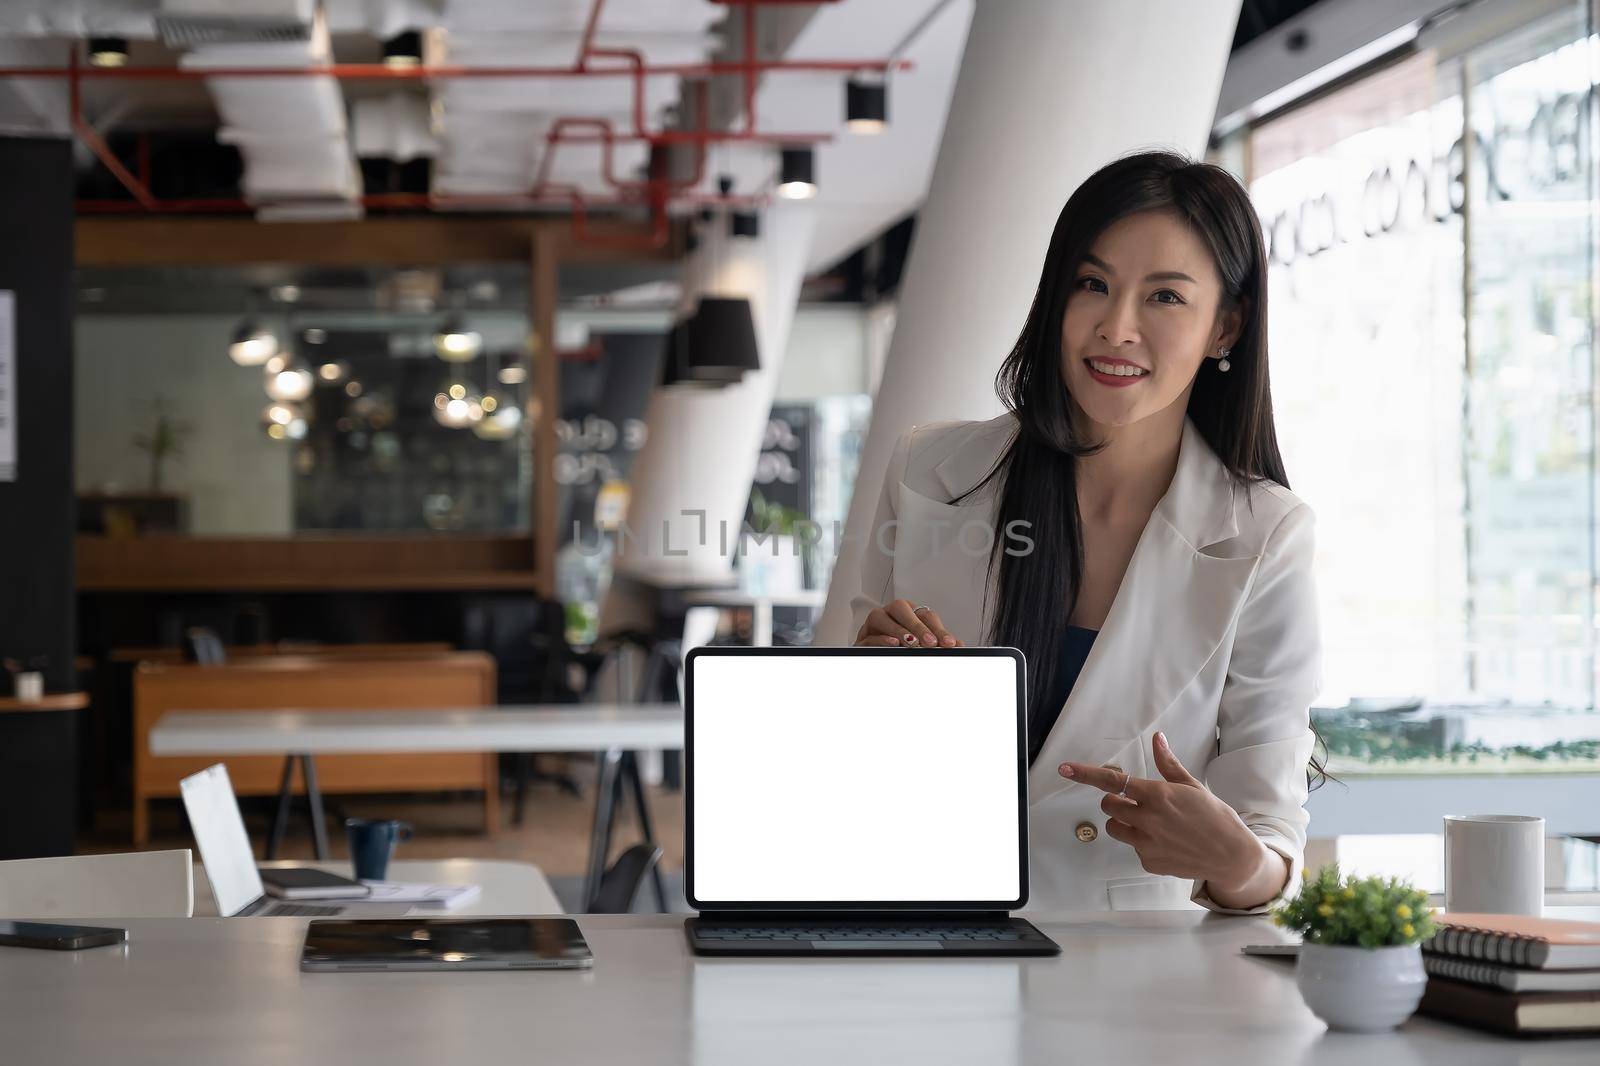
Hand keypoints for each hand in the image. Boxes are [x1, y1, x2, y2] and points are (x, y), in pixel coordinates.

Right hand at [854, 599, 962, 648]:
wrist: (873, 654)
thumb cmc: (899, 645)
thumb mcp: (922, 643)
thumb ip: (938, 643)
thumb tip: (960, 646)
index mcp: (908, 612)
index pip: (925, 615)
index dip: (938, 628)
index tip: (949, 643)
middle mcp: (890, 613)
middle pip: (902, 608)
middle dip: (918, 626)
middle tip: (931, 643)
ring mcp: (874, 623)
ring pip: (882, 617)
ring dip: (899, 630)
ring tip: (913, 643)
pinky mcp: (862, 637)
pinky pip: (870, 634)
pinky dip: (882, 638)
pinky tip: (893, 644)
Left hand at [1059, 732, 1284, 905]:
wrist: (1232, 856)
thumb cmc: (1215, 817)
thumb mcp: (1193, 786)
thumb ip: (1168, 764)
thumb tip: (1157, 738)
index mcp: (1157, 794)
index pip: (1113, 781)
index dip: (1086, 774)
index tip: (1065, 769)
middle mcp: (1147, 818)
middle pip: (1109, 805)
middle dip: (1116, 802)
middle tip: (1138, 803)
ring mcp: (1146, 843)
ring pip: (1114, 827)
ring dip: (1124, 822)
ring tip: (1152, 823)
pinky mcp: (1148, 862)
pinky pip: (1133, 847)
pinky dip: (1142, 843)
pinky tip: (1165, 843)